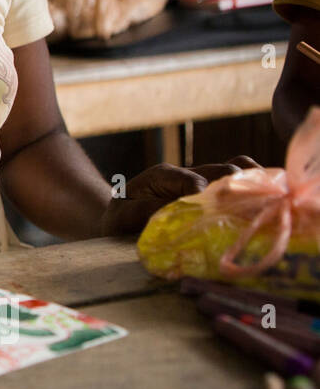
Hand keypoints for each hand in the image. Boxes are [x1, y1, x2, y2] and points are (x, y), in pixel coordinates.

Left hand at [100, 156, 260, 235]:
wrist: (122, 217)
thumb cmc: (120, 219)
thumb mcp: (122, 217)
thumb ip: (144, 212)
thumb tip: (177, 209)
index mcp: (162, 176)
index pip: (189, 179)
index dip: (204, 192)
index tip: (214, 207)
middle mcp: (187, 174)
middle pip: (220, 170)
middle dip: (235, 187)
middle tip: (248, 208)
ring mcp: (204, 179)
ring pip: (235, 170)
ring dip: (251, 184)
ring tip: (267, 201)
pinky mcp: (215, 190)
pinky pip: (240, 179)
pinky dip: (255, 186)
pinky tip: (268, 201)